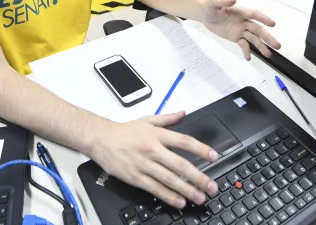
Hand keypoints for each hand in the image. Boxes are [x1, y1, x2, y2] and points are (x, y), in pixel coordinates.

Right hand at [89, 112, 218, 207]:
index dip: (201, 149)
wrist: (100, 139)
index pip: (184, 141)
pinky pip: (155, 188)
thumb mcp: (147, 120)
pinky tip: (179, 202)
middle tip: (212, 186)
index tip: (214, 156)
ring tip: (200, 197)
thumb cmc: (124, 131)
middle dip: (198, 177)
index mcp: (157, 135)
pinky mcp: (135, 177)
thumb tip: (183, 113)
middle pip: (180, 165)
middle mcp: (152, 149)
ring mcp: (144, 165)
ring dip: (187, 190)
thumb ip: (167, 119)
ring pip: (169, 179)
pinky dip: (168, 196)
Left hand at [200, 0, 280, 59]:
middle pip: (258, 29)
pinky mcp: (236, 38)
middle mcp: (244, 21)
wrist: (204, 16)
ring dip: (261, 46)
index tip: (273, 24)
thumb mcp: (213, 3)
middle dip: (267, 37)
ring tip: (268, 55)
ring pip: (253, 39)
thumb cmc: (210, 7)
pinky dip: (246, 51)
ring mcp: (241, 30)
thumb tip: (234, 0)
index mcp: (241, 12)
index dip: (264, 19)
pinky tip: (248, 58)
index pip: (254, 15)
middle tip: (277, 46)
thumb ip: (223, 1)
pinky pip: (243, 45)